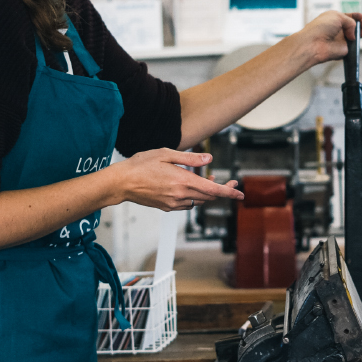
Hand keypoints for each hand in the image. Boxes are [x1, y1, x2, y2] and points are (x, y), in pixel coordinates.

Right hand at [106, 149, 243, 211]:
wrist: (121, 182)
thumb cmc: (141, 164)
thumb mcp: (166, 154)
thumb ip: (190, 159)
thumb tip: (209, 159)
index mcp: (182, 181)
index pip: (213, 190)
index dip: (229, 192)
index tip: (241, 194)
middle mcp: (180, 195)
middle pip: (209, 197)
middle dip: (221, 190)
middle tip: (229, 181)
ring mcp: (173, 203)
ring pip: (198, 201)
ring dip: (207, 193)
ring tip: (207, 179)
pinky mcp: (166, 207)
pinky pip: (187, 205)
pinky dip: (194, 197)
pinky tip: (189, 187)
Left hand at [299, 11, 361, 67]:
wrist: (314, 43)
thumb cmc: (320, 28)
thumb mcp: (338, 16)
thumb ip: (350, 22)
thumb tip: (353, 33)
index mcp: (333, 19)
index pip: (347, 16)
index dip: (354, 16)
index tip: (360, 16)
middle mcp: (337, 29)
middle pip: (352, 26)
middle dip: (359, 24)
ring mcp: (340, 39)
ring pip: (354, 36)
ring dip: (360, 33)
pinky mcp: (343, 49)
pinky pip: (353, 47)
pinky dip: (357, 44)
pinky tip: (357, 40)